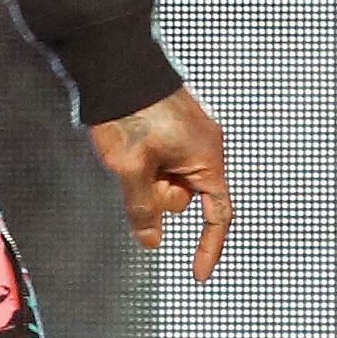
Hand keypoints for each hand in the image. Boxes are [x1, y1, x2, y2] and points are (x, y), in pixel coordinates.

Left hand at [86, 86, 235, 284]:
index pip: (218, 215)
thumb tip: (152, 241)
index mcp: (207, 159)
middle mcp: (208, 146)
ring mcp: (194, 132)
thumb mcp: (131, 169)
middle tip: (133, 171)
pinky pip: (167, 156)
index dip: (209, 248)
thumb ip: (144, 209)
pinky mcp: (178, 122)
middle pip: (185, 196)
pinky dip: (149, 160)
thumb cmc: (129, 113)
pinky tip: (132, 141)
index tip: (197, 275)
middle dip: (159, 194)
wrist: (118, 63)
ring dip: (150, 175)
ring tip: (130, 148)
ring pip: (171, 176)